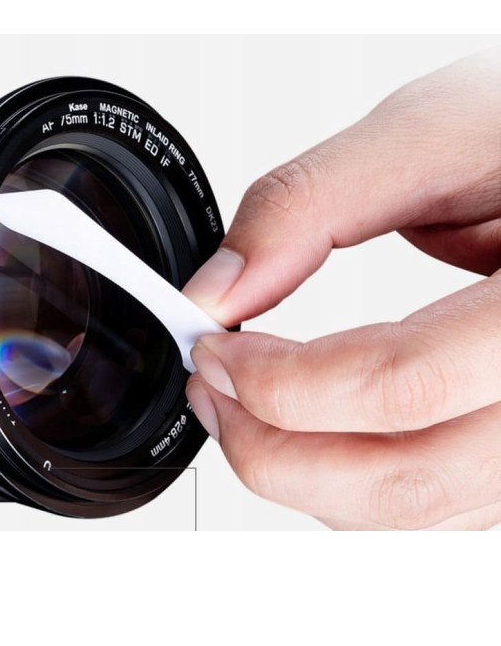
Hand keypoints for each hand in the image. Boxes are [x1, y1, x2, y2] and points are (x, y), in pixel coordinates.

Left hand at [183, 50, 500, 529]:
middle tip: (211, 391)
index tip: (212, 350)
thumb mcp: (427, 134)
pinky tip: (307, 424)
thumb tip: (218, 289)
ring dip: (306, 475)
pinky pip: (433, 498)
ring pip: (416, 511)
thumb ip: (307, 206)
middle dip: (274, 450)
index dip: (280, 383)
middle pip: (407, 481)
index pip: (404, 386)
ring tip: (244, 407)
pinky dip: (350, 477)